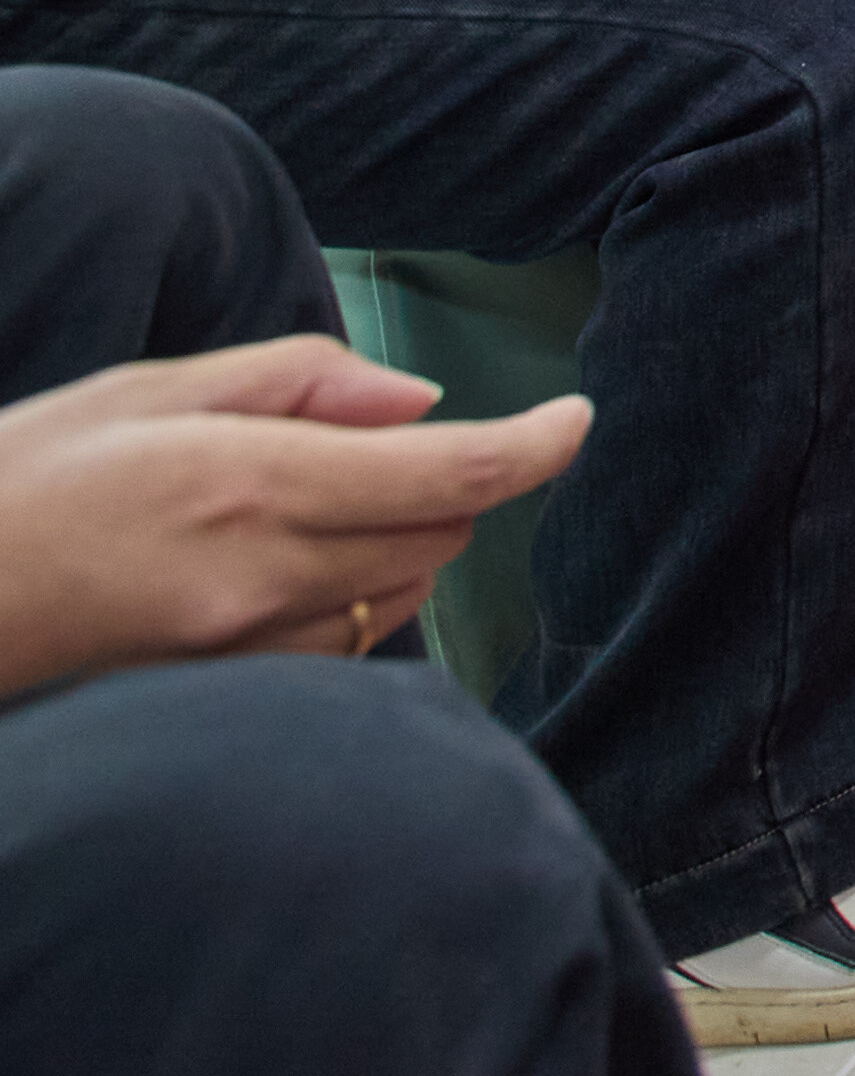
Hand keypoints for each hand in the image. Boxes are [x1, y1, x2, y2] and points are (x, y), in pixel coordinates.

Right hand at [0, 335, 588, 703]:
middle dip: (448, 486)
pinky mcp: (226, 692)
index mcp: (249, 481)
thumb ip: (297, 382)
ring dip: (401, 544)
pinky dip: (350, 598)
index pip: (450, 473)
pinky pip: (343, 644)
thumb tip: (418, 400)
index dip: (536, 445)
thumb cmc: (24, 481)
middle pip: (443, 536)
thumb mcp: (148, 391)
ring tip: (304, 507)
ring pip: (402, 594)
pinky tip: (277, 567)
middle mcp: (263, 574)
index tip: (577, 419)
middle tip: (375, 449)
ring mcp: (245, 648)